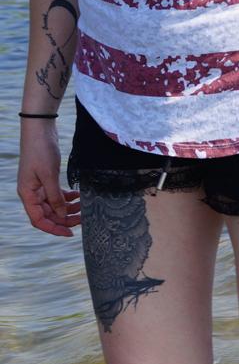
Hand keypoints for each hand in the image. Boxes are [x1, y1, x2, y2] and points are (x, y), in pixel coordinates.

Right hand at [17, 118, 80, 236]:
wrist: (40, 130)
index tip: (71, 233)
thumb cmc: (40, 151)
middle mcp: (31, 193)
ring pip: (54, 205)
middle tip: (84, 219)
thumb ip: (55, 197)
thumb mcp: (49, 175)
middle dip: (66, 219)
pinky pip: (57, 195)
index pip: (39, 220)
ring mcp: (39, 186)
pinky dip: (68, 198)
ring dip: (69, 209)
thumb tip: (62, 214)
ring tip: (85, 207)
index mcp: (27, 194)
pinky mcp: (47, 179)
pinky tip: (79, 196)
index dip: (54, 229)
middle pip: (48, 214)